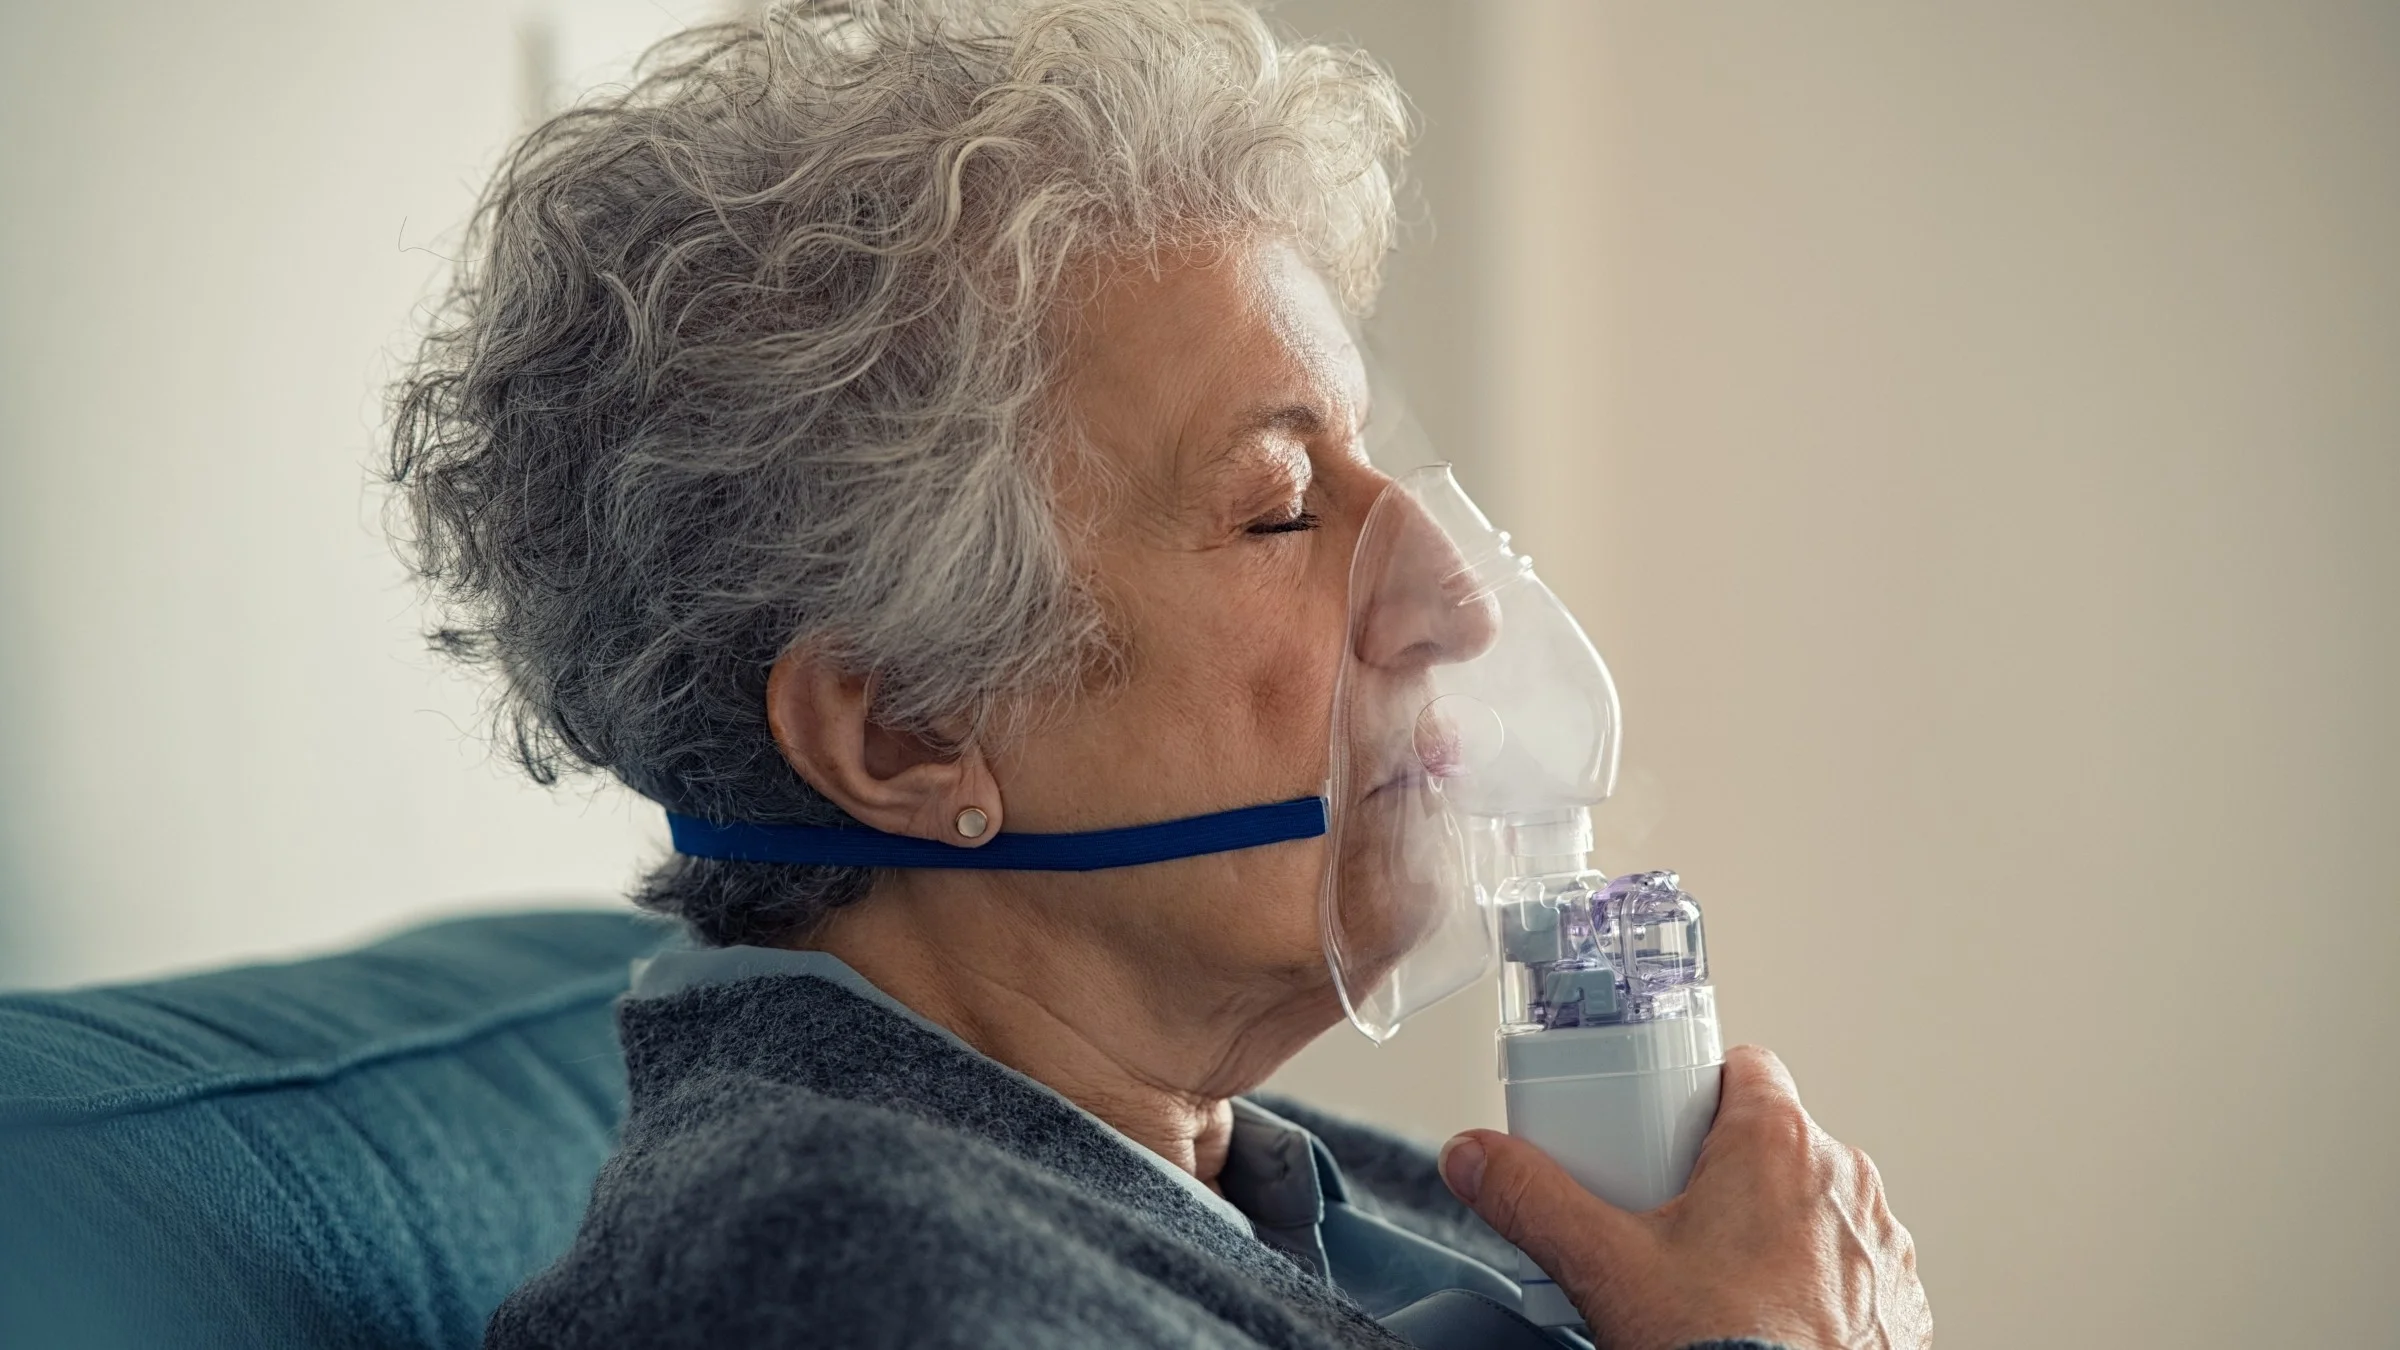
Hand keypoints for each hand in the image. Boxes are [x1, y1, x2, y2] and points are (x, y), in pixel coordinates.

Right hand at [1438, 1045, 1929, 1349]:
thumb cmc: (1720, 1348)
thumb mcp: (1600, 1266)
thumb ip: (1530, 1198)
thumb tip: (1476, 1158)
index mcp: (1778, 1143)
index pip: (1742, 1066)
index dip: (1693, 1090)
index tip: (1656, 1125)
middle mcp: (1845, 1179)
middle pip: (1771, 1138)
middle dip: (1721, 1168)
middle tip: (1666, 1216)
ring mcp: (1880, 1243)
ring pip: (1813, 1201)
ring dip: (1773, 1224)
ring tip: (1714, 1277)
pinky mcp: (1899, 1300)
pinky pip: (1849, 1263)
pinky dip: (1812, 1279)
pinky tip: (1766, 1314)